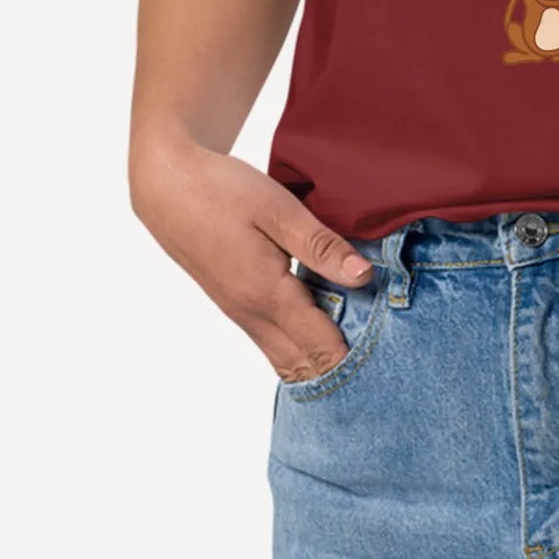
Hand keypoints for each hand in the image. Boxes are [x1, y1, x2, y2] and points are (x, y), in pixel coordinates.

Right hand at [130, 140, 377, 383]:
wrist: (167, 186)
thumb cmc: (222, 191)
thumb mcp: (278, 210)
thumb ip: (321, 246)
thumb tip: (363, 277)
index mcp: (266, 295)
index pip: (321, 347)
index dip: (356, 360)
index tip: (391, 364)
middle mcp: (251, 315)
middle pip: (303, 366)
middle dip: (342, 372)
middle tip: (383, 368)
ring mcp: (240, 313)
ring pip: (285, 358)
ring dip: (320, 362)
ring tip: (362, 356)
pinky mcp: (234, 303)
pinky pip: (272, 342)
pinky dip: (300, 347)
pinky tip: (325, 331)